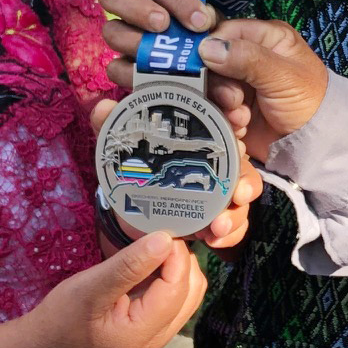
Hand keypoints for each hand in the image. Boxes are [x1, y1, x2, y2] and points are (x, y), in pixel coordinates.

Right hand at [28, 231, 206, 347]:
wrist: (42, 346)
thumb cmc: (61, 317)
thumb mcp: (90, 287)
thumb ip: (129, 266)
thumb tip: (165, 240)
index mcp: (144, 333)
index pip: (178, 287)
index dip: (176, 255)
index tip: (162, 228)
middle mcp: (158, 339)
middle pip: (191, 292)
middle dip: (182, 260)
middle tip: (162, 232)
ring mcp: (157, 336)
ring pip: (186, 295)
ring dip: (178, 267)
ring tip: (156, 244)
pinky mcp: (150, 328)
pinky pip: (173, 299)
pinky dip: (168, 277)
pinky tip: (151, 261)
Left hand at [88, 99, 264, 250]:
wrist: (129, 210)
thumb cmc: (134, 168)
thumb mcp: (123, 146)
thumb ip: (112, 126)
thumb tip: (102, 107)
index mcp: (199, 132)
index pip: (226, 115)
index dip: (236, 112)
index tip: (238, 119)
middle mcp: (218, 158)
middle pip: (243, 162)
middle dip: (245, 178)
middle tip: (238, 193)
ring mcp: (222, 189)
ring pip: (244, 196)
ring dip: (236, 212)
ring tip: (218, 227)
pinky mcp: (219, 215)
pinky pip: (236, 223)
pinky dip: (230, 233)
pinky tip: (215, 240)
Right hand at [194, 20, 330, 159]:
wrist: (314, 143)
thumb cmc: (309, 101)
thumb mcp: (281, 75)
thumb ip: (247, 58)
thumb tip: (208, 47)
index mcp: (267, 37)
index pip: (226, 30)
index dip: (212, 46)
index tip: (207, 65)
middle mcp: (251, 56)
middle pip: (214, 61)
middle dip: (221, 84)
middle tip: (234, 100)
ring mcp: (242, 82)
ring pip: (213, 87)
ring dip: (225, 104)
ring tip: (242, 117)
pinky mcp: (236, 105)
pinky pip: (217, 107)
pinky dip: (226, 118)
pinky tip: (242, 126)